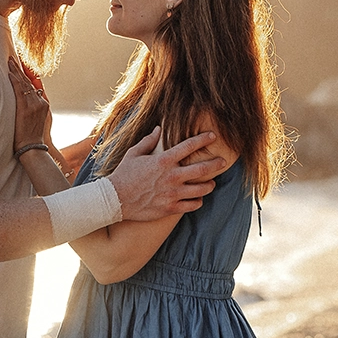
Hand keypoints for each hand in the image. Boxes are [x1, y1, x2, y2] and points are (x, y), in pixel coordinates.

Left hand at [8, 58, 51, 149]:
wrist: (32, 147)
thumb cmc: (31, 136)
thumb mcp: (37, 121)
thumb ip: (33, 109)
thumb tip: (27, 103)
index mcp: (44, 104)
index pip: (34, 85)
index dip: (26, 74)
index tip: (20, 65)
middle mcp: (40, 102)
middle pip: (29, 81)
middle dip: (20, 69)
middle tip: (12, 58)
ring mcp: (34, 104)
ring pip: (24, 83)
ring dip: (15, 71)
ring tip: (9, 62)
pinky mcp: (25, 108)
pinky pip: (19, 90)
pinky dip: (14, 80)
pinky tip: (9, 73)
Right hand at [109, 127, 226, 219]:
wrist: (114, 200)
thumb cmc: (123, 175)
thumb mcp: (133, 154)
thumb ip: (148, 141)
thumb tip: (158, 129)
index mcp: (163, 160)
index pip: (189, 146)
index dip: (204, 139)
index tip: (213, 136)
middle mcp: (171, 176)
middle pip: (202, 169)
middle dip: (216, 164)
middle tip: (223, 161)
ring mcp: (172, 194)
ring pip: (201, 190)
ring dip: (209, 185)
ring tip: (211, 183)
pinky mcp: (170, 208)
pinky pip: (192, 205)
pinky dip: (198, 201)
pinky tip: (198, 199)